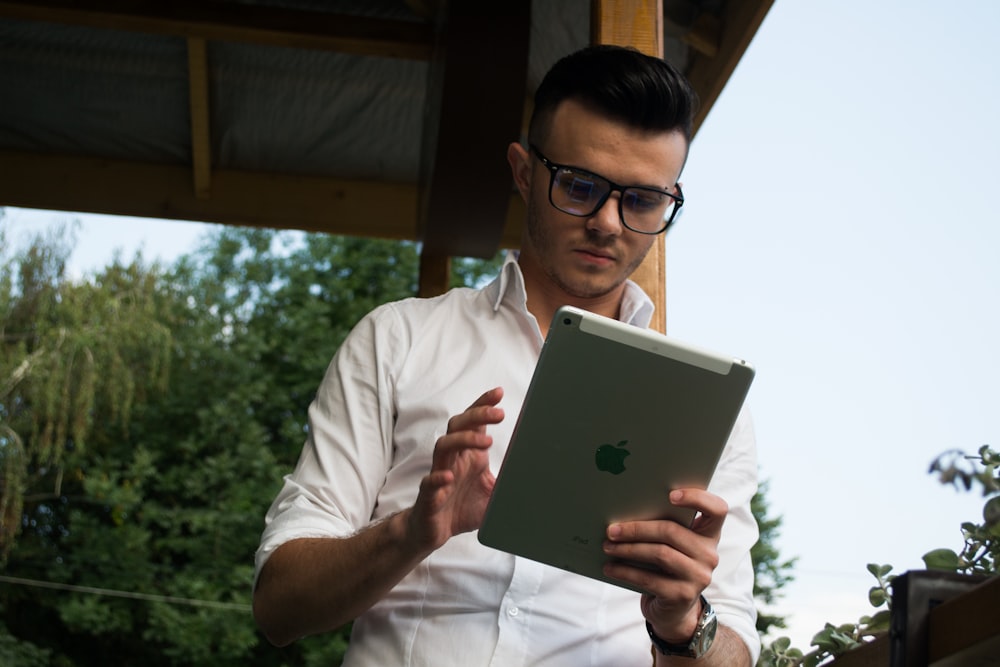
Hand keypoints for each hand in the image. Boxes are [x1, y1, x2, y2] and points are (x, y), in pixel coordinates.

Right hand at [407, 387, 504, 552]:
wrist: (434, 531)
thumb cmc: (462, 508)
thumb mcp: (494, 493)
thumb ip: (510, 479)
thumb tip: (537, 473)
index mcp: (468, 455)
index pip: (473, 422)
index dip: (483, 405)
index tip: (498, 393)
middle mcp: (453, 459)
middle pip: (458, 425)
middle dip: (477, 415)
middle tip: (499, 413)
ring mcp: (439, 475)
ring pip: (443, 445)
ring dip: (463, 439)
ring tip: (485, 442)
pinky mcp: (428, 496)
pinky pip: (429, 482)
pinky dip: (438, 478)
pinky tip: (449, 477)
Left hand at [602, 488, 727, 642]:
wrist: (674, 610)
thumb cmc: (667, 567)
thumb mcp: (672, 546)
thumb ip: (663, 527)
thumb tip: (624, 512)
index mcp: (709, 534)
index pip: (717, 509)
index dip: (697, 498)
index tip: (670, 494)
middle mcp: (709, 554)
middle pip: (671, 531)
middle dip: (637, 529)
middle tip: (611, 529)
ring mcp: (699, 576)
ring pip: (659, 554)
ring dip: (628, 549)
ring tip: (607, 546)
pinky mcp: (683, 595)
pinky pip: (649, 579)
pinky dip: (625, 571)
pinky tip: (610, 567)